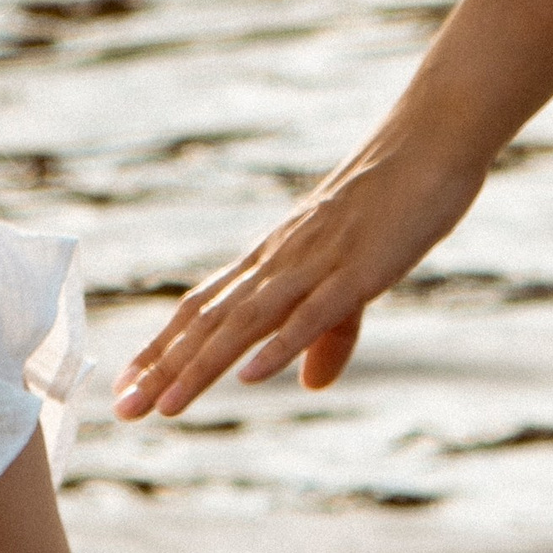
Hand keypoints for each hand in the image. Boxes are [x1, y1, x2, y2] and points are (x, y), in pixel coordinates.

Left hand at [114, 114, 488, 418]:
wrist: (428, 143)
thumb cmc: (390, 206)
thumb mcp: (354, 283)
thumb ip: (329, 337)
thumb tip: (311, 385)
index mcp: (271, 261)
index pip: (201, 308)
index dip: (162, 348)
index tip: (125, 386)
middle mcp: (279, 262)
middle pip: (209, 320)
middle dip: (164, 367)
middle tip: (124, 409)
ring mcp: (315, 264)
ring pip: (246, 322)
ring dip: (203, 366)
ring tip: (166, 405)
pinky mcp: (356, 270)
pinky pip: (311, 313)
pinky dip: (279, 347)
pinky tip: (250, 378)